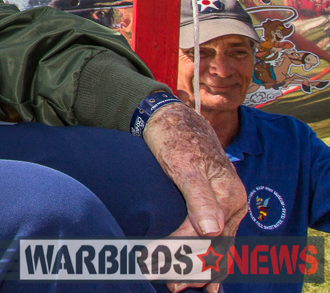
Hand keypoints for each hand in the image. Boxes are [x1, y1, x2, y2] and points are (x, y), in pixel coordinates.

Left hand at [142, 103, 246, 292]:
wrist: (172, 119)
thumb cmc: (175, 139)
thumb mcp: (183, 165)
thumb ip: (200, 198)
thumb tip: (213, 232)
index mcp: (229, 196)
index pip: (207, 235)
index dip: (184, 254)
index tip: (162, 268)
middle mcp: (232, 204)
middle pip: (216, 245)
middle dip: (193, 268)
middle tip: (172, 287)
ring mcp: (224, 206)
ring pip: (215, 245)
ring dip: (198, 266)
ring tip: (180, 286)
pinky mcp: (212, 205)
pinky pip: (213, 236)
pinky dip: (205, 255)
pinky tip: (201, 275)